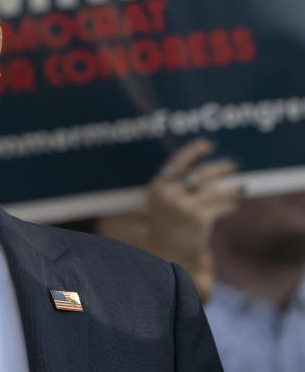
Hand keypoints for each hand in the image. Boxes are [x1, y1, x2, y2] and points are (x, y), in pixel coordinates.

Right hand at [146, 138, 241, 299]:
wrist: (165, 255)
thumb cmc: (166, 227)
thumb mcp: (163, 204)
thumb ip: (177, 187)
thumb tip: (207, 169)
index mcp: (156, 187)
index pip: (177, 162)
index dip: (194, 151)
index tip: (208, 144)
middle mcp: (168, 195)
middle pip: (200, 174)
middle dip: (220, 167)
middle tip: (233, 163)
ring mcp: (183, 207)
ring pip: (214, 190)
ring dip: (231, 187)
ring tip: (241, 187)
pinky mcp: (198, 219)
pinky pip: (220, 207)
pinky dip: (230, 205)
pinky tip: (234, 205)